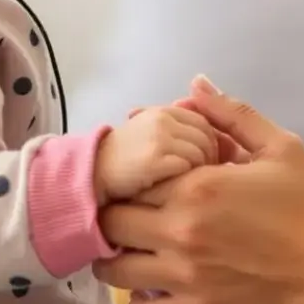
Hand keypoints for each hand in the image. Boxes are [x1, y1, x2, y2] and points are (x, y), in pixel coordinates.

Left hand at [93, 76, 303, 303]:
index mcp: (198, 187)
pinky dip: (139, 298)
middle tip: (136, 208)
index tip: (145, 176)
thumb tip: (196, 84)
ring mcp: (183, 275)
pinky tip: (155, 282)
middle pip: (112, 222)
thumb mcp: (280, 147)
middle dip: (118, 212)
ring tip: (138, 245)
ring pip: (114, 270)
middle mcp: (180, 231)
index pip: (133, 178)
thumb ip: (232, 114)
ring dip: (118, 255)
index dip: (134, 175)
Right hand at [94, 105, 219, 205]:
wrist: (91, 175)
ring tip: (195, 186)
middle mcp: (164, 119)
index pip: (204, 122)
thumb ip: (177, 131)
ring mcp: (159, 137)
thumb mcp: (150, 136)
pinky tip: (183, 192)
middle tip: (207, 178)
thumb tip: (211, 137)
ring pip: (200, 152)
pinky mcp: (155, 159)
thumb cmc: (123, 162)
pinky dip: (190, 180)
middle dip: (212, 158)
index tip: (211, 162)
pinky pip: (188, 167)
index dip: (212, 143)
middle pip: (206, 136)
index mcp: (165, 112)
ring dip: (203, 171)